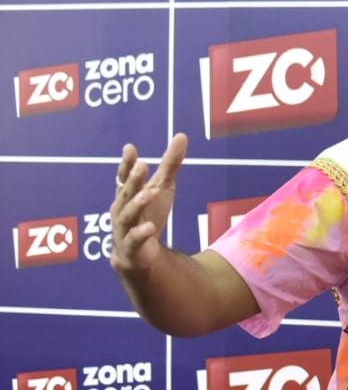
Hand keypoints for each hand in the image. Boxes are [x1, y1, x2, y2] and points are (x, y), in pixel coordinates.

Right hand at [110, 134, 187, 274]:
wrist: (138, 253)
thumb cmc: (149, 214)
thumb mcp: (163, 187)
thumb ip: (170, 164)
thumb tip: (182, 135)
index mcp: (128, 193)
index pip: (125, 176)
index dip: (127, 164)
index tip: (130, 148)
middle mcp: (122, 208)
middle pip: (127, 192)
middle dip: (134, 179)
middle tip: (142, 165)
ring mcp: (124, 227)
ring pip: (129, 214)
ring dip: (137, 203)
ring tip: (150, 193)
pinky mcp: (132, 246)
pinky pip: (135, 239)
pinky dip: (141, 233)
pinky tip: (150, 228)